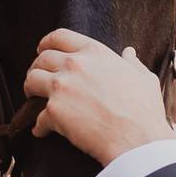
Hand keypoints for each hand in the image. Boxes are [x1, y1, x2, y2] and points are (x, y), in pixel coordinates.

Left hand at [24, 28, 174, 165]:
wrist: (137, 139)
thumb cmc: (144, 110)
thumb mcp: (144, 78)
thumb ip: (132, 63)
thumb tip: (129, 53)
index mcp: (95, 52)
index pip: (60, 37)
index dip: (47, 43)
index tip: (42, 50)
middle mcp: (75, 64)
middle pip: (42, 59)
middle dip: (36, 67)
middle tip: (38, 78)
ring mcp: (62, 86)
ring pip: (32, 80)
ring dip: (31, 89)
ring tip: (34, 98)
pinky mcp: (54, 111)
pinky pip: (37, 117)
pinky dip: (39, 125)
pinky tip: (43, 130)